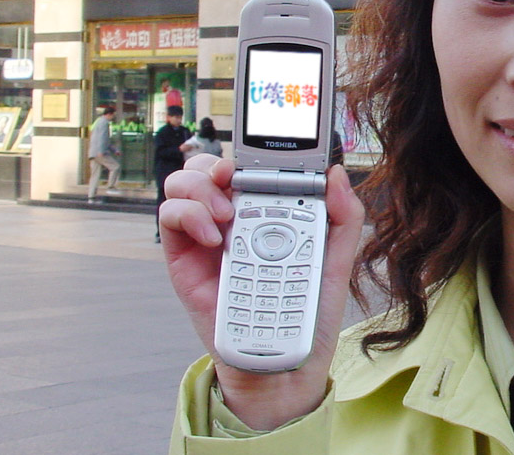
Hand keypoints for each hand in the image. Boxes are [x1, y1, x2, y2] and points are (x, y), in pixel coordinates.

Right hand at [159, 156, 365, 428]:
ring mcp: (206, 233)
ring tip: (226, 214)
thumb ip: (343, 216)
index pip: (252, 166)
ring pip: (184, 182)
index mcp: (270, 209)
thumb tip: (336, 174)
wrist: (283, 362)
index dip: (250, 151)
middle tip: (236, 179)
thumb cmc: (309, 310)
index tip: (261, 152)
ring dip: (201, 187)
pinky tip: (212, 236)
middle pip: (211, 165)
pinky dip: (187, 214)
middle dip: (219, 161)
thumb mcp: (336, 260)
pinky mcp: (183, 256)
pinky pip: (170, 217)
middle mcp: (234, 215)